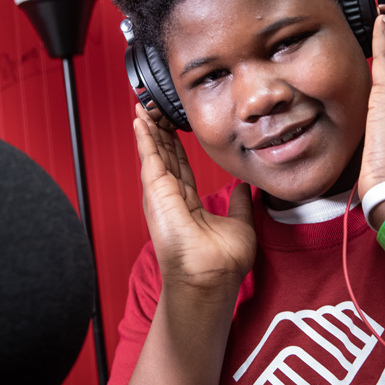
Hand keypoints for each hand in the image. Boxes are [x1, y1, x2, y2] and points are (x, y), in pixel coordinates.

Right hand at [133, 104, 255, 295]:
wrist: (211, 279)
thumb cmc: (222, 264)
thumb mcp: (239, 225)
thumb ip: (239, 205)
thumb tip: (244, 189)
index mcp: (188, 204)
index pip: (180, 166)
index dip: (176, 144)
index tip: (174, 125)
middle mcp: (171, 198)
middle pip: (164, 156)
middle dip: (159, 130)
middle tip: (156, 106)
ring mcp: (161, 196)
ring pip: (154, 153)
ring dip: (149, 128)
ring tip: (145, 106)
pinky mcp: (156, 193)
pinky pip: (149, 158)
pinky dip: (144, 138)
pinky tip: (140, 120)